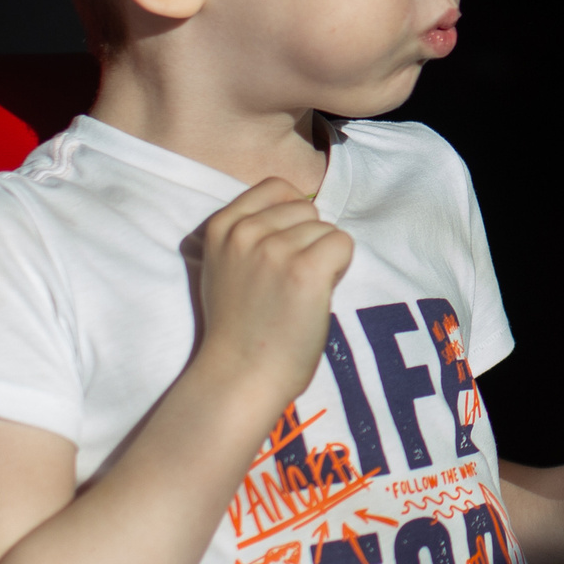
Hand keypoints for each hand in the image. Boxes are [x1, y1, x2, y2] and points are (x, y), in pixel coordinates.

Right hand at [195, 178, 351, 402]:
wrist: (239, 376)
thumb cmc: (240, 328)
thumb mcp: (225, 266)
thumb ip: (250, 235)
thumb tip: (300, 209)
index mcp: (220, 227)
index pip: (277, 187)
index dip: (293, 216)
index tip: (284, 251)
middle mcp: (244, 232)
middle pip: (307, 208)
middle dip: (309, 240)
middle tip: (290, 282)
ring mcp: (273, 249)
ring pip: (327, 229)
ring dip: (324, 258)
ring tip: (299, 294)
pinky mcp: (304, 270)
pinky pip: (343, 244)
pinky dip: (340, 269)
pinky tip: (317, 296)